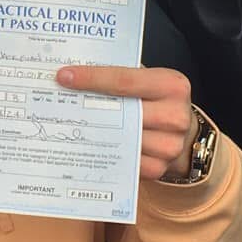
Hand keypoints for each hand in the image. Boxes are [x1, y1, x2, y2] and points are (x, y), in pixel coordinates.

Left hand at [55, 65, 197, 179]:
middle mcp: (175, 116)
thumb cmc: (158, 100)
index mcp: (171, 85)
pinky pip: (123, 161)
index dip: (91, 78)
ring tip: (68, 121)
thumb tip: (74, 73)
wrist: (185, 132)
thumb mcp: (148, 79)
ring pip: (120, 138)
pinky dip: (102, 153)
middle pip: (121, 112)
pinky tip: (86, 143)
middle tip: (57, 100)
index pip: (124, 80)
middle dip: (86, 106)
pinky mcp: (159, 167)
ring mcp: (169, 145)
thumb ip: (121, 75)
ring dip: (90, 132)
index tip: (64, 76)